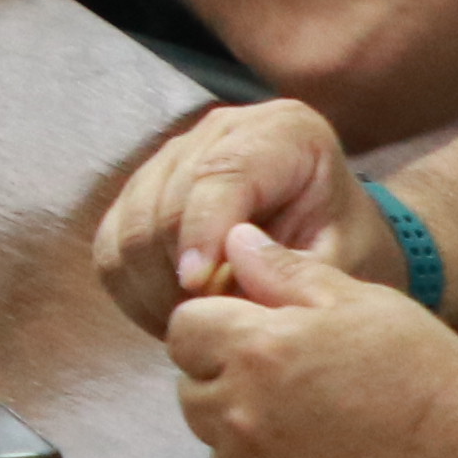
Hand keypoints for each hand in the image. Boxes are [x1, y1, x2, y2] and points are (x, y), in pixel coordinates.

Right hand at [93, 100, 392, 332]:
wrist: (331, 240)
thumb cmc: (345, 248)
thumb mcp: (341, 260)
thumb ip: (294, 271)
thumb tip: (228, 284)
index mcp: (282, 131)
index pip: (222, 172)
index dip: (202, 230)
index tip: (197, 286)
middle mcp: (221, 131)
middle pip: (164, 201)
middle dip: (175, 272)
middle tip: (206, 326)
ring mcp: (174, 156)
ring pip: (129, 225)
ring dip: (151, 287)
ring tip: (191, 326)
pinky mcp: (142, 191)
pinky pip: (112, 245)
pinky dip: (131, 289)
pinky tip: (167, 314)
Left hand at [168, 223, 457, 457]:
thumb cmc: (434, 383)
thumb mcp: (368, 305)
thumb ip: (287, 272)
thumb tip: (232, 241)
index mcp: (256, 351)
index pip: (183, 331)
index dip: (219, 328)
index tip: (261, 336)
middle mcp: (240, 419)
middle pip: (194, 391)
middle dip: (230, 381)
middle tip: (301, 384)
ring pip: (220, 450)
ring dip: (252, 437)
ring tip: (327, 431)